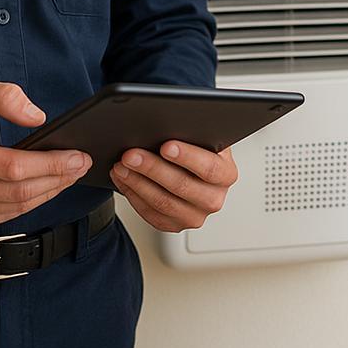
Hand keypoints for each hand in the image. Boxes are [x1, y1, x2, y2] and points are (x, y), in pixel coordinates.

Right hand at [0, 74, 90, 232]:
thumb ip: (3, 95)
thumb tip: (37, 117)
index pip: (13, 167)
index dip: (51, 164)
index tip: (77, 154)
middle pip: (21, 192)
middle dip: (59, 177)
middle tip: (84, 162)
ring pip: (19, 207)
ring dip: (52, 190)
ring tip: (73, 172)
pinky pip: (10, 214)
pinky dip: (35, 200)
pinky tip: (49, 185)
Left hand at [109, 142, 237, 231]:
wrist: (193, 166)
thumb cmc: (197, 147)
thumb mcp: (203, 135)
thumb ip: (193, 131)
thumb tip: (172, 123)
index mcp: (226, 174)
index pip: (209, 168)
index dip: (188, 157)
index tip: (166, 146)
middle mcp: (214, 199)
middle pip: (181, 186)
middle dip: (152, 168)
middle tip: (131, 154)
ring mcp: (195, 216)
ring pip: (163, 203)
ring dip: (137, 182)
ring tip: (121, 166)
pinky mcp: (175, 225)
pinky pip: (151, 214)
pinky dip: (133, 195)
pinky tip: (124, 179)